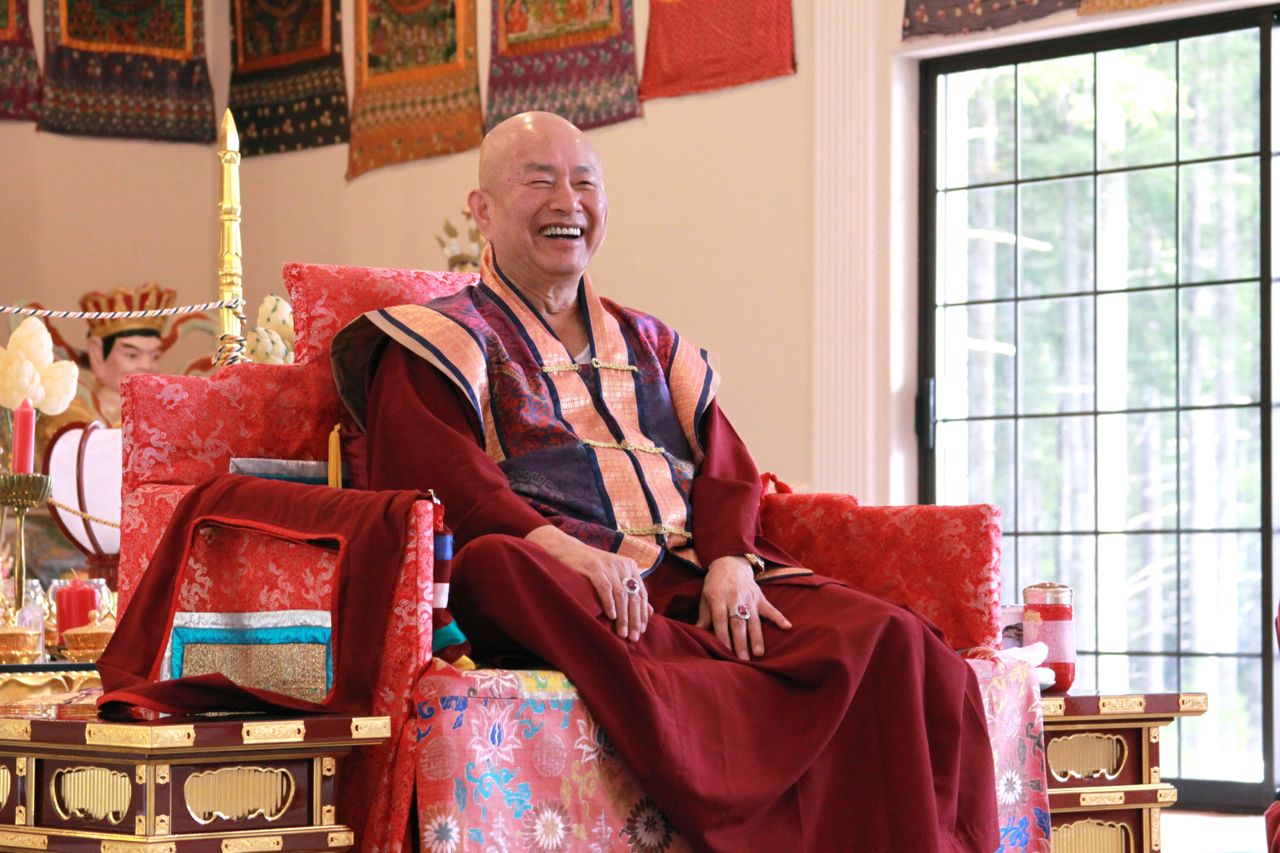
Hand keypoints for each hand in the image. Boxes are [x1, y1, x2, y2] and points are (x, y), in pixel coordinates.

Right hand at [526, 525, 650, 641]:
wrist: (569, 551)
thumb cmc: (592, 568)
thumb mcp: (615, 577)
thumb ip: (632, 592)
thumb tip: (650, 612)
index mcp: (630, 567)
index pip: (641, 593)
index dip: (642, 613)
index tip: (642, 630)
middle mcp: (622, 565)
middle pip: (633, 596)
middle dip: (634, 619)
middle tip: (633, 637)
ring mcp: (608, 566)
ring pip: (621, 595)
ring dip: (623, 616)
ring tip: (622, 633)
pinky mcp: (594, 567)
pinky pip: (605, 588)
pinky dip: (609, 603)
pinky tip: (611, 616)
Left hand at [696, 556, 791, 659]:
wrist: (730, 563)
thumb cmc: (715, 584)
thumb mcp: (705, 597)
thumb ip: (704, 616)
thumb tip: (696, 634)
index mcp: (718, 598)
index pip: (721, 620)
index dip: (723, 636)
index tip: (725, 651)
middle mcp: (735, 598)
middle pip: (738, 622)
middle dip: (740, 642)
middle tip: (743, 659)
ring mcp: (749, 598)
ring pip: (753, 620)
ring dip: (756, 637)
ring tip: (758, 653)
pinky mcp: (760, 597)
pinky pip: (771, 609)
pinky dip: (779, 618)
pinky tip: (787, 627)